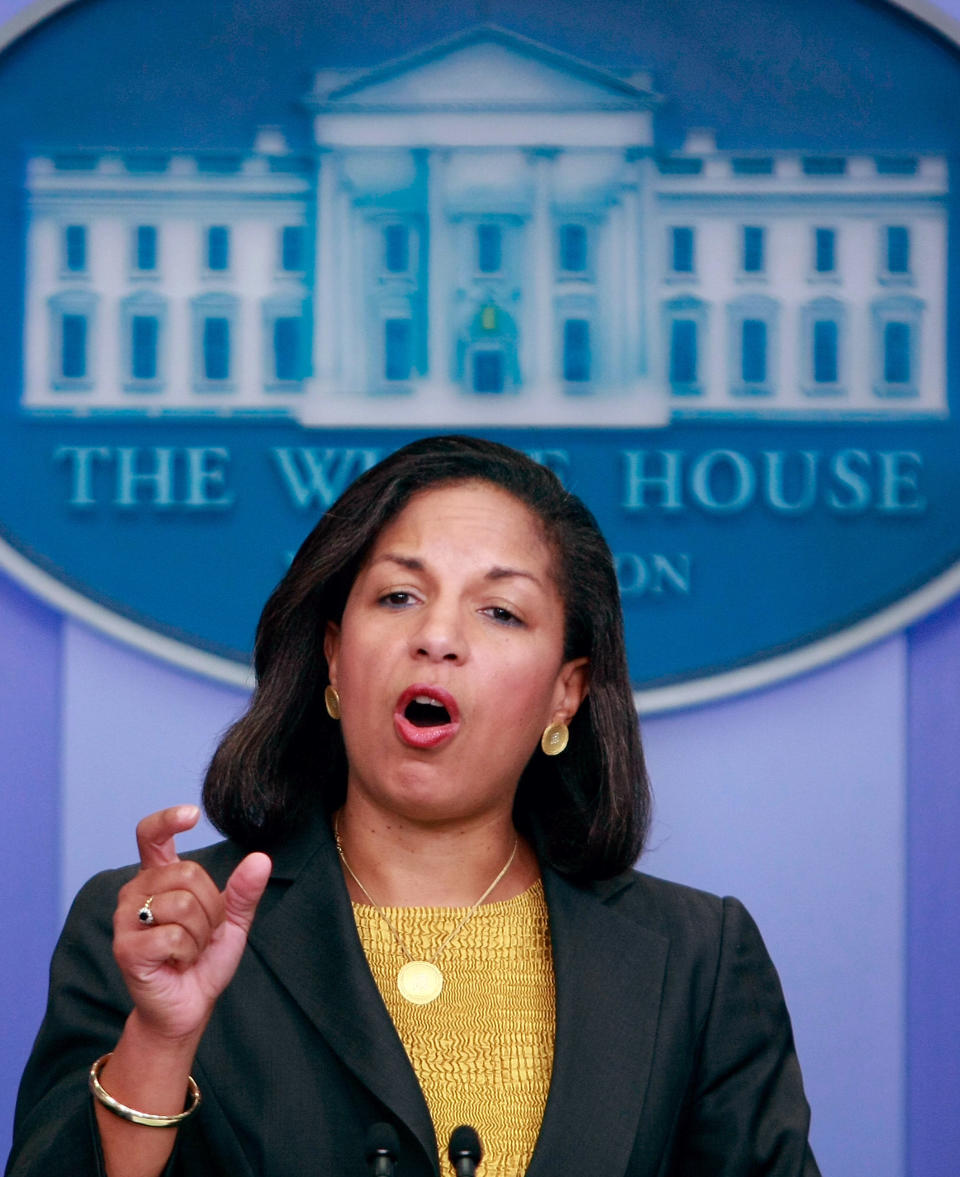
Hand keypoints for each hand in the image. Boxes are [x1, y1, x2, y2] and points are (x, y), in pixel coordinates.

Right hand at [112, 805, 271, 1041]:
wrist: (188, 1007)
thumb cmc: (205, 959)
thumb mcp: (232, 920)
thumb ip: (244, 890)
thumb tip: (261, 859)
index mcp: (158, 879)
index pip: (151, 835)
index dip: (168, 819)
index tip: (192, 815)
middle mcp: (135, 892)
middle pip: (188, 872)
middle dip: (211, 906)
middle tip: (203, 933)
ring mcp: (126, 920)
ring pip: (182, 904)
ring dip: (201, 933)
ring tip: (190, 949)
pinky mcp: (126, 948)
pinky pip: (173, 935)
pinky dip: (189, 952)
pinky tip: (178, 963)